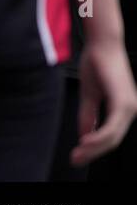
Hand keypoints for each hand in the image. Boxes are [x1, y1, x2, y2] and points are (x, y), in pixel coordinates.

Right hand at [73, 37, 136, 166]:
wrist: (102, 45)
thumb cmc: (97, 64)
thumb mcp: (89, 94)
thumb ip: (89, 115)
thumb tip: (85, 134)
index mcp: (123, 109)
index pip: (110, 136)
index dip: (93, 148)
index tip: (77, 155)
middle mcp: (130, 110)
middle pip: (112, 141)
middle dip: (92, 153)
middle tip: (75, 159)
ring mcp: (128, 107)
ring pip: (113, 138)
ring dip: (94, 148)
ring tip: (78, 153)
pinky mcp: (123, 103)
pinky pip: (112, 127)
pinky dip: (98, 137)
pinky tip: (86, 141)